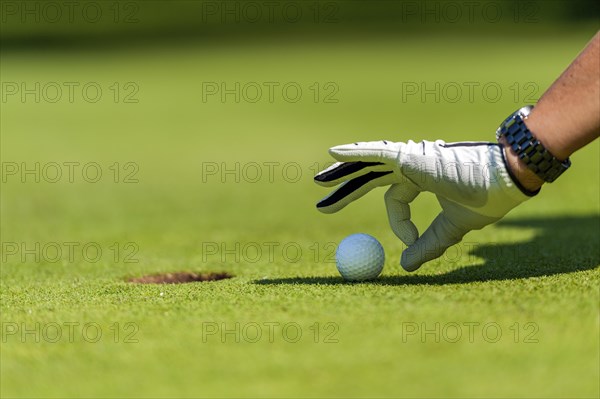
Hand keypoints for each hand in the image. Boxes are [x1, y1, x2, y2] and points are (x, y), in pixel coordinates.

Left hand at [315, 140, 535, 270]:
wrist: (506, 180)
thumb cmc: (485, 199)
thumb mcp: (451, 228)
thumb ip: (428, 243)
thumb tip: (405, 266)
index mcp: (421, 178)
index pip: (395, 199)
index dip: (401, 225)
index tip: (410, 243)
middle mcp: (411, 165)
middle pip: (368, 176)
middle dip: (344, 189)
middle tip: (321, 204)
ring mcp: (410, 158)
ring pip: (367, 164)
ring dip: (341, 173)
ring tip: (317, 181)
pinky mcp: (411, 156)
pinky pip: (377, 154)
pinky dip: (355, 152)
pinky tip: (334, 153)